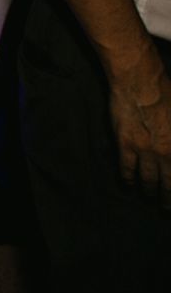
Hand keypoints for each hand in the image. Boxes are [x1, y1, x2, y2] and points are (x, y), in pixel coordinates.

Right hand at [107, 56, 170, 208]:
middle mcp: (167, 154)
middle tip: (166, 208)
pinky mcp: (126, 144)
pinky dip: (128, 179)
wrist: (141, 83)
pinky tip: (129, 184)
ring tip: (149, 198)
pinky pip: (127, 168)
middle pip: (169, 183)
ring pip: (148, 179)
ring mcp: (145, 151)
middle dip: (168, 198)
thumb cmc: (168, 95)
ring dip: (150, 191)